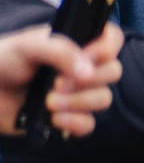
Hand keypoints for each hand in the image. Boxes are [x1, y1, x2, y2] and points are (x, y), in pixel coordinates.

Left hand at [0, 23, 122, 136]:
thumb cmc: (2, 62)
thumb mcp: (26, 47)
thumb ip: (60, 51)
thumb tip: (88, 71)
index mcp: (75, 44)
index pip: (111, 38)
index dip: (108, 47)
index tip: (89, 57)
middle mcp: (81, 68)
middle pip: (113, 72)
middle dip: (88, 81)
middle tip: (57, 83)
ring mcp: (77, 94)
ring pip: (104, 99)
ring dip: (79, 102)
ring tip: (49, 102)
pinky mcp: (69, 118)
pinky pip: (89, 124)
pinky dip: (74, 123)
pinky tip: (54, 119)